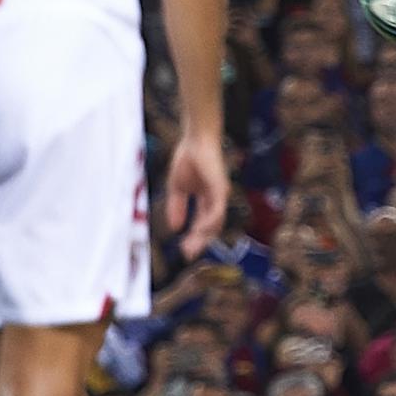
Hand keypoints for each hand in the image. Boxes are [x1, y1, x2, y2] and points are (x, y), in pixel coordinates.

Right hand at [165, 134, 227, 259]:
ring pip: (215, 222)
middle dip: (198, 242)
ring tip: (190, 248)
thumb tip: (174, 228)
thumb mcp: (177, 188)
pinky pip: (217, 210)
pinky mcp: (220, 188)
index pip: (202, 224)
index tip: (184, 252)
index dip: (193, 238)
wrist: (194, 140)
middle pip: (210, 227)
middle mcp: (216, 200)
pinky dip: (210, 222)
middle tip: (187, 255)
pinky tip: (199, 231)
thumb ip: (176, 207)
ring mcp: (219, 195)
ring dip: (203, 236)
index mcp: (207, 200)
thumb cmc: (188, 159)